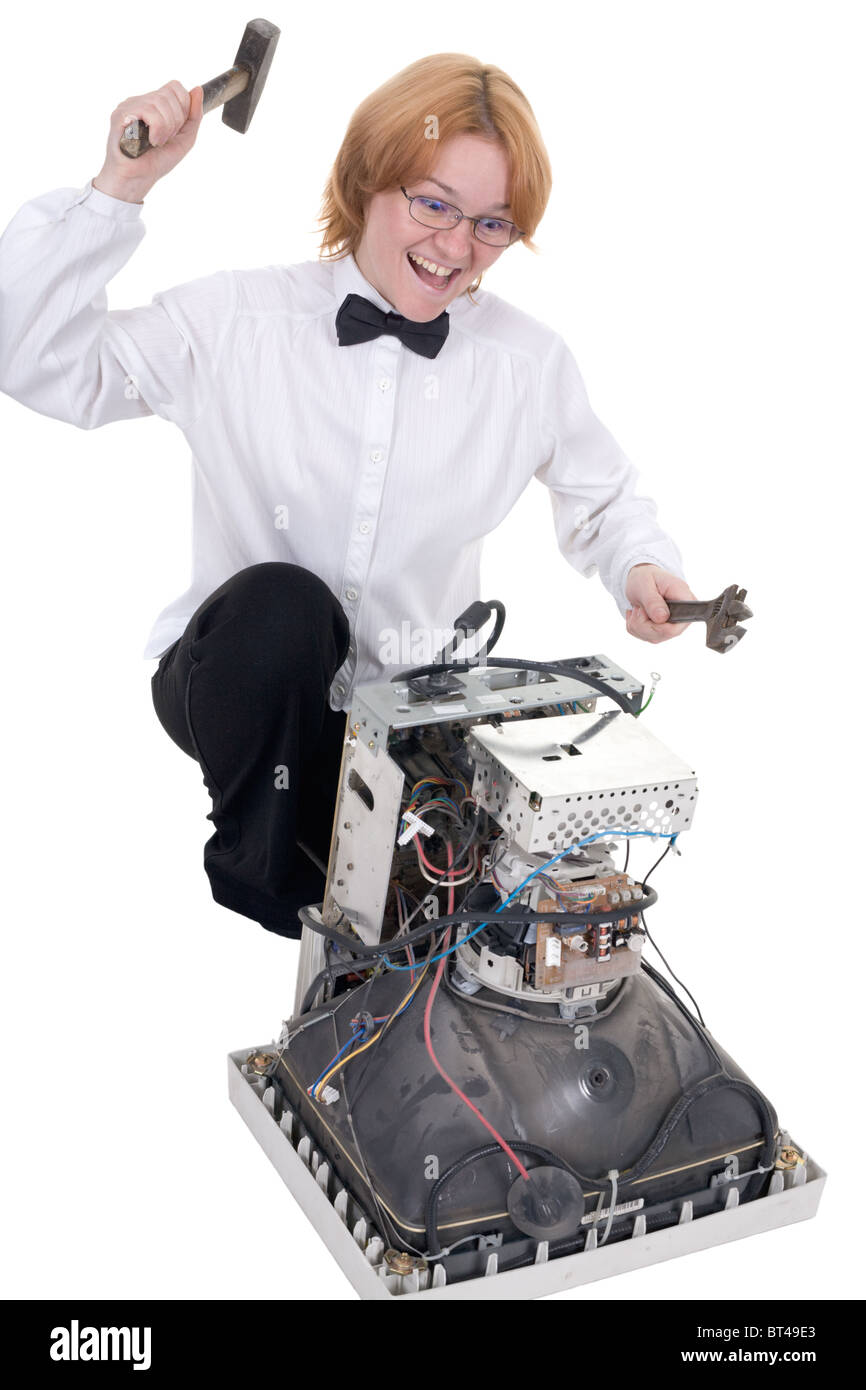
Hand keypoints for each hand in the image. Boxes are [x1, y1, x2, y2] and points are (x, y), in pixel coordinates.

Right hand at [93, 82, 203, 202]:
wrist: (138, 179)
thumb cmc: (157, 160)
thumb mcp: (184, 138)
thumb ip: (194, 116)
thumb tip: (197, 89)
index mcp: (155, 104)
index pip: (175, 87)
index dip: (183, 106)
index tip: (177, 128)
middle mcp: (141, 100)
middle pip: (170, 94)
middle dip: (175, 121)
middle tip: (165, 139)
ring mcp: (130, 105)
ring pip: (160, 102)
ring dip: (166, 128)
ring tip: (156, 142)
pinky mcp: (121, 114)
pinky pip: (149, 111)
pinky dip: (157, 130)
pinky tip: (150, 141)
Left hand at [625, 564, 695, 643]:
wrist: (641, 579)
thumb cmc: (645, 577)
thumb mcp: (645, 583)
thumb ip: (653, 601)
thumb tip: (662, 618)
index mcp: (685, 600)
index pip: (678, 626)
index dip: (658, 625)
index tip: (644, 610)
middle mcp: (683, 616)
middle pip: (664, 634)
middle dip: (643, 623)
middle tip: (638, 608)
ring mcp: (673, 626)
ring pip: (653, 638)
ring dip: (637, 625)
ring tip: (638, 608)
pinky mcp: (663, 631)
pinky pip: (645, 637)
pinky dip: (635, 627)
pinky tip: (638, 614)